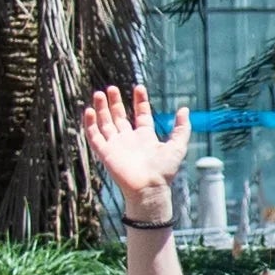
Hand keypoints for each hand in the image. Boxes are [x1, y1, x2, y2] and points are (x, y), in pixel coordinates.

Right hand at [82, 85, 187, 200]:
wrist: (149, 187)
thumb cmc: (164, 170)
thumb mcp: (177, 146)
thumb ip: (181, 128)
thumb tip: (185, 108)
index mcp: (145, 137)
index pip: (141, 114)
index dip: (140, 101)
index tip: (139, 87)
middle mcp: (129, 139)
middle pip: (119, 117)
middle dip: (115, 102)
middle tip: (111, 88)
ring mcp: (116, 145)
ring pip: (105, 123)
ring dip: (101, 109)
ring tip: (99, 93)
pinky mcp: (105, 153)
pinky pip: (95, 136)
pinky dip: (90, 124)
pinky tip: (89, 110)